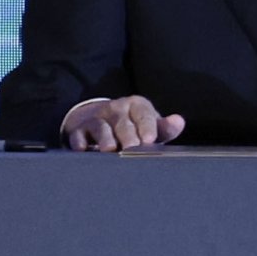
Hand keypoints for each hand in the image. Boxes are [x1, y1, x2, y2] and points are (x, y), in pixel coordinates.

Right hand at [59, 95, 184, 152]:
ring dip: (105, 138)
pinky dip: (80, 142)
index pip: (143, 114)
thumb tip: (178, 122)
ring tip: (110, 149)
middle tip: (132, 148)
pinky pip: (78, 135)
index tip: (150, 139)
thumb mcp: (148, 125)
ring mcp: (96, 118)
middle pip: (122, 122)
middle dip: (128, 135)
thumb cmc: (131, 126)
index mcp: (136, 105)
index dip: (147, 126)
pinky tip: (83, 149)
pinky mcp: (79, 130)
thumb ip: (164, 128)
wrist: (98, 119)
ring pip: (100, 127)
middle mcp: (115, 109)